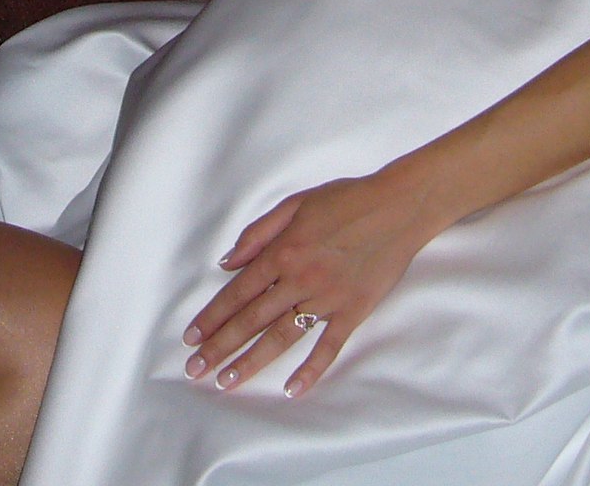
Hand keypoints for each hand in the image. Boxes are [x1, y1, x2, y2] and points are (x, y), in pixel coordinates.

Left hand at [182, 169, 437, 397]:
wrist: (398, 207)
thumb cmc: (346, 200)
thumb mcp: (294, 204)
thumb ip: (257, 234)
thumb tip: (227, 262)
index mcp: (282, 253)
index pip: (237, 293)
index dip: (212, 317)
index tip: (192, 339)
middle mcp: (298, 280)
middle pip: (252, 320)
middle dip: (221, 347)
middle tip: (197, 371)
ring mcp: (326, 299)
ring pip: (281, 338)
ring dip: (251, 362)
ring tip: (227, 382)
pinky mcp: (353, 312)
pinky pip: (328, 346)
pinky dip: (311, 370)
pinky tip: (292, 390)